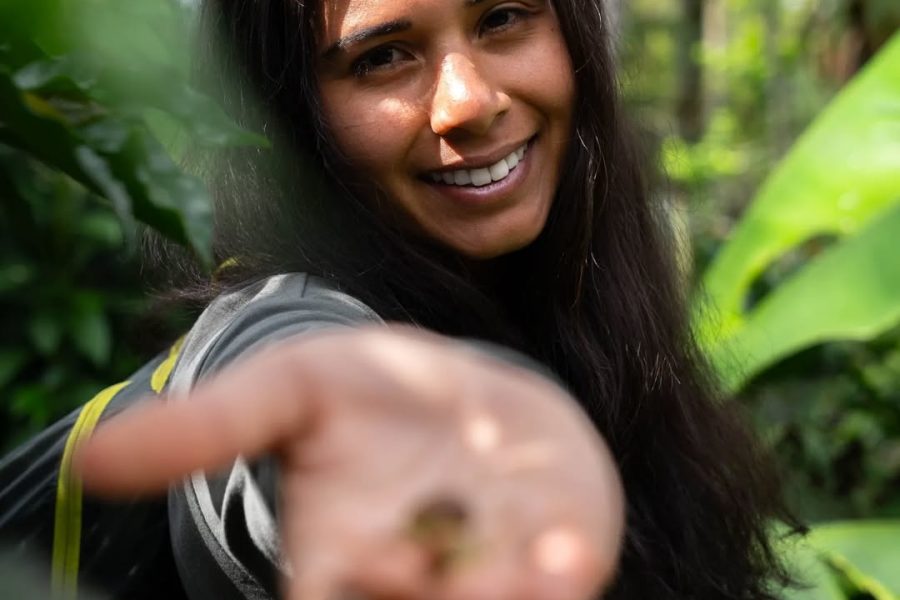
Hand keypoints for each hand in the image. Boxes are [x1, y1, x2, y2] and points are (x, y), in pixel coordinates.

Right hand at [77, 327, 623, 599]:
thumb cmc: (371, 393)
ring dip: (496, 599)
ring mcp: (485, 583)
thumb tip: (90, 459)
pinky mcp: (549, 567)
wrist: (469, 394)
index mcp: (336, 567)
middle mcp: (409, 589)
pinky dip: (563, 579)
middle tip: (433, 573)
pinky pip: (558, 588)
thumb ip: (209, 427)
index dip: (329, 591)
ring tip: (525, 570)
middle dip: (421, 597)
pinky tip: (567, 552)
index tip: (340, 561)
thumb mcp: (290, 389)